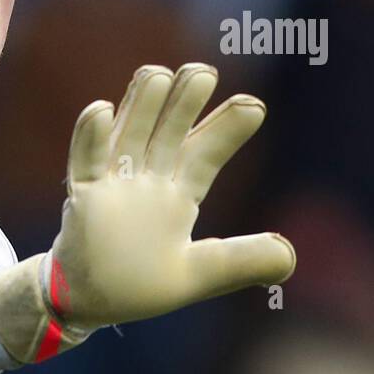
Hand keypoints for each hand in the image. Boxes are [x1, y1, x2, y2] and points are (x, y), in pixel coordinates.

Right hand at [0, 63, 295, 364]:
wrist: (85, 302)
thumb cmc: (139, 285)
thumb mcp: (199, 275)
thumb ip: (241, 261)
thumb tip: (290, 255)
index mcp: (177, 195)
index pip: (205, 155)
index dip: (227, 130)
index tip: (255, 105)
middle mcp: (147, 181)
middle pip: (168, 133)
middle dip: (184, 103)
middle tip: (204, 71)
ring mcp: (113, 185)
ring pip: (129, 136)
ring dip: (141, 107)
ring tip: (157, 72)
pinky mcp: (83, 197)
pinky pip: (85, 162)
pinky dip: (90, 137)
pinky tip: (101, 109)